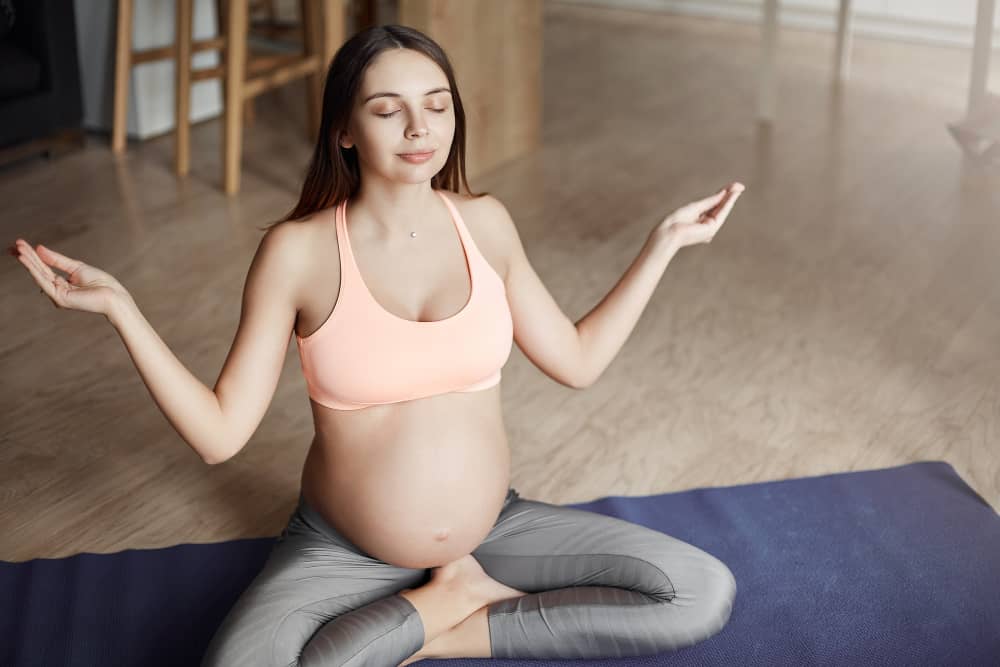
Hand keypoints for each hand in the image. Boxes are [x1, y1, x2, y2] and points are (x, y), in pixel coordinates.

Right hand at [9, 239, 131, 316]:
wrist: (113, 295)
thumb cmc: (100, 283)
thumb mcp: (76, 267)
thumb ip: (56, 259)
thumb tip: (39, 248)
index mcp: (62, 283)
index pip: (44, 267)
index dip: (32, 256)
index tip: (20, 244)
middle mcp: (57, 290)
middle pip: (39, 270)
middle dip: (26, 257)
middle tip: (14, 245)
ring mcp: (57, 295)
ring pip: (39, 275)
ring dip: (28, 261)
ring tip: (17, 249)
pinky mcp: (59, 298)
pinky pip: (44, 281)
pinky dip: (34, 270)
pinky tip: (26, 259)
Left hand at [653, 182, 744, 248]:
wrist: (670, 232)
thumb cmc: (678, 220)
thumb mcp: (696, 207)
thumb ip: (711, 201)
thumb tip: (724, 193)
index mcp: (700, 221)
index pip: (713, 207)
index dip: (722, 196)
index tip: (729, 188)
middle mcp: (706, 226)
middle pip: (720, 208)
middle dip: (729, 196)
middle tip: (740, 186)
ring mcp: (710, 229)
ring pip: (723, 210)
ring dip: (731, 198)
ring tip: (739, 187)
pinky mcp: (712, 229)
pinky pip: (722, 213)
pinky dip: (728, 203)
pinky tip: (733, 194)